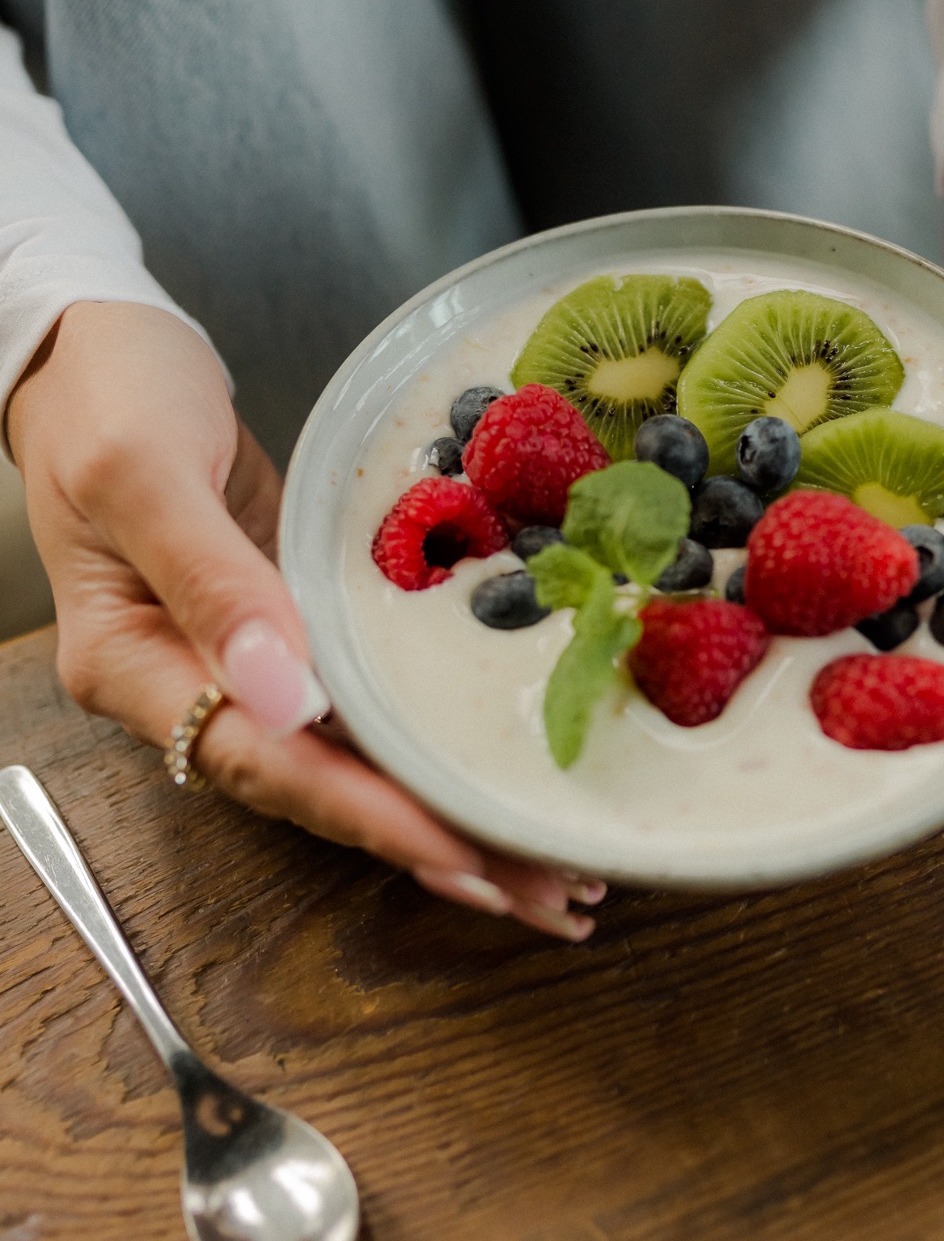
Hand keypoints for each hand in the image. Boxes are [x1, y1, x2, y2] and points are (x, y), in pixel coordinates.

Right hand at [6, 303, 600, 938]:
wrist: (94, 348)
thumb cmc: (107, 396)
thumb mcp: (143, 473)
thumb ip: (211, 582)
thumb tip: (285, 693)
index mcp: (135, 668)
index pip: (268, 766)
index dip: (369, 816)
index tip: (463, 854)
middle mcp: (189, 688)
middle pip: (320, 791)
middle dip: (434, 844)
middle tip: (552, 893)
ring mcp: (240, 663)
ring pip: (351, 760)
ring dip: (446, 811)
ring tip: (552, 868)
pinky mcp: (288, 627)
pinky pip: (364, 702)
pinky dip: (426, 742)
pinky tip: (493, 770)